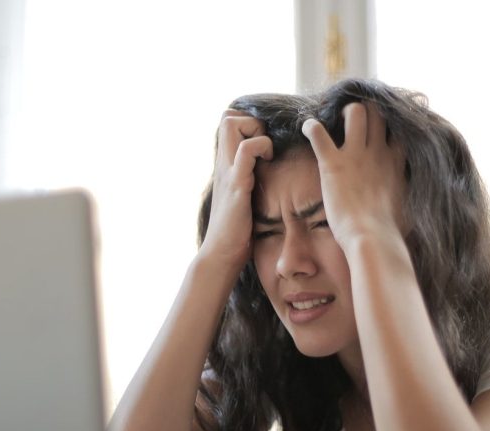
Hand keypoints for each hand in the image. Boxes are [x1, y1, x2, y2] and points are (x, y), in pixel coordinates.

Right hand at [197, 110, 273, 272]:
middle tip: (265, 144)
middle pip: (227, 116)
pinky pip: (245, 151)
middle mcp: (223, 164)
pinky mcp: (236, 184)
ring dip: (255, 131)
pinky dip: (261, 147)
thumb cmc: (235, 231)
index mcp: (225, 166)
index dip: (248, 123)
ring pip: (231, 124)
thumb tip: (265, 176)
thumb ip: (247, 181)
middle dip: (251, 121)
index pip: (228, 122)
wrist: (221, 254)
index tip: (264, 142)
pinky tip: (268, 162)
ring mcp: (228, 172)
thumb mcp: (241, 198)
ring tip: (266, 153)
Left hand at [302, 102, 405, 250]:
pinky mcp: (333, 164)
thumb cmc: (391, 231)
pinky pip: (318, 133)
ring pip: (355, 112)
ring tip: (336, 120)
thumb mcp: (409, 207)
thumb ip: (408, 194)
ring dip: (344, 112)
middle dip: (367, 111)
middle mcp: (378, 152)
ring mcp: (355, 155)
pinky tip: (307, 128)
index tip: (382, 127)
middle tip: (355, 120)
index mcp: (395, 162)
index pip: (399, 128)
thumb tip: (412, 201)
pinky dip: (311, 127)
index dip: (390, 123)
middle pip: (378, 112)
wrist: (372, 238)